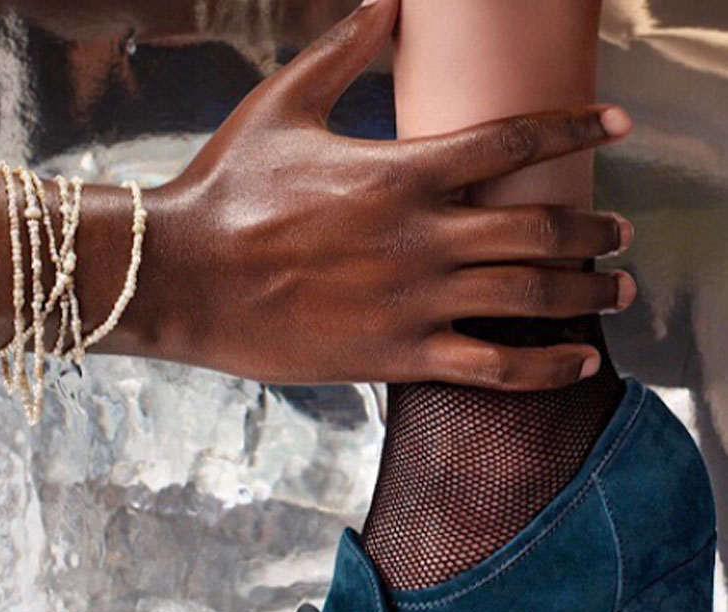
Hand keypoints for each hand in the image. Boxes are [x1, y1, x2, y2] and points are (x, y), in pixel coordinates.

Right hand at [153, 0, 635, 390]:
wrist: (183, 277)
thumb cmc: (227, 190)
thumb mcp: (283, 104)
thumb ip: (347, 51)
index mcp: (403, 169)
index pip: (514, 139)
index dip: (575, 130)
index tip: (616, 129)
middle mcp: (423, 236)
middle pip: (542, 226)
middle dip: (596, 229)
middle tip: (621, 233)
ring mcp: (415, 301)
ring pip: (531, 296)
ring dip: (588, 292)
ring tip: (618, 290)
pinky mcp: (399, 356)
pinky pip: (494, 367)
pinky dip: (547, 367)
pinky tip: (581, 361)